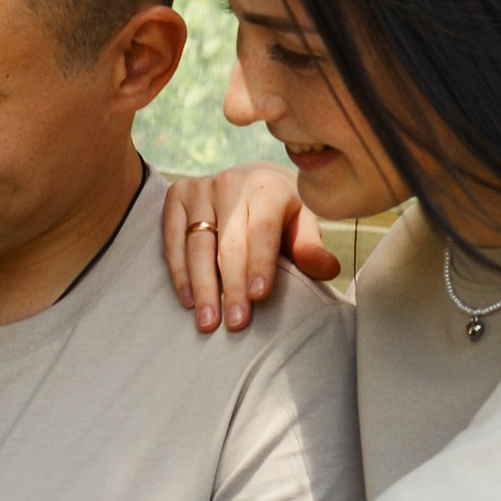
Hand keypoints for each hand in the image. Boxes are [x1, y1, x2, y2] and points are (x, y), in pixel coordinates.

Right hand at [163, 167, 339, 326]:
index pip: (262, 231)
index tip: (258, 297)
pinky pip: (173, 240)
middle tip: (235, 323)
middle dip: (232, 287)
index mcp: (267, 189)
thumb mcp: (303, 222)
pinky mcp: (177, 195)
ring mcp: (201, 189)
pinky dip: (179, 272)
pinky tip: (188, 300)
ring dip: (202, 287)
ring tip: (208, 322)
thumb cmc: (281, 211)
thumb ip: (311, 246)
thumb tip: (327, 269)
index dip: (259, 264)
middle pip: (229, 243)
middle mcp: (231, 183)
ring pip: (197, 245)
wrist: (250, 177)